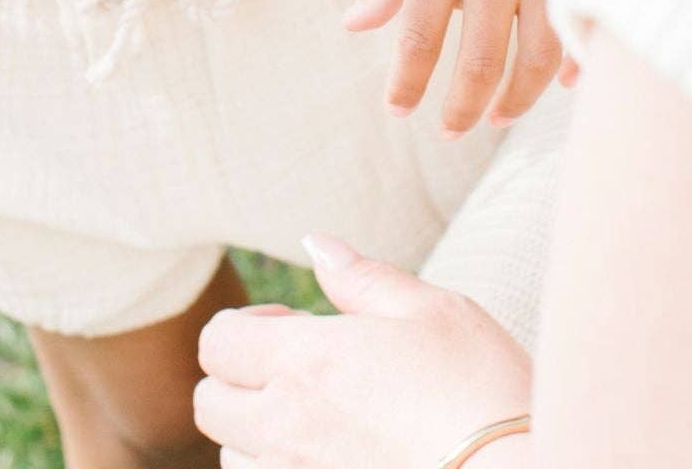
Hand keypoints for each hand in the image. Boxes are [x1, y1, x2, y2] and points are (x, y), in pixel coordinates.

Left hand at [195, 234, 532, 468]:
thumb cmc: (480, 387)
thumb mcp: (430, 309)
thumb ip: (361, 277)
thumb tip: (314, 244)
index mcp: (306, 361)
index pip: (217, 342)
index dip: (245, 326)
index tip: (290, 326)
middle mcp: (286, 426)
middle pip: (210, 403)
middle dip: (239, 378)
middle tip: (296, 369)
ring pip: (234, 457)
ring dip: (255, 433)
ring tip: (314, 419)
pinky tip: (329, 455)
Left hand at [344, 0, 596, 133]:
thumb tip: (355, 25)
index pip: (419, 38)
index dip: (408, 85)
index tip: (400, 110)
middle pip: (482, 64)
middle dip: (464, 109)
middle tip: (452, 128)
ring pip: (541, 57)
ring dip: (518, 98)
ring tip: (500, 114)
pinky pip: (583, 25)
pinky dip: (575, 62)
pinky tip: (560, 81)